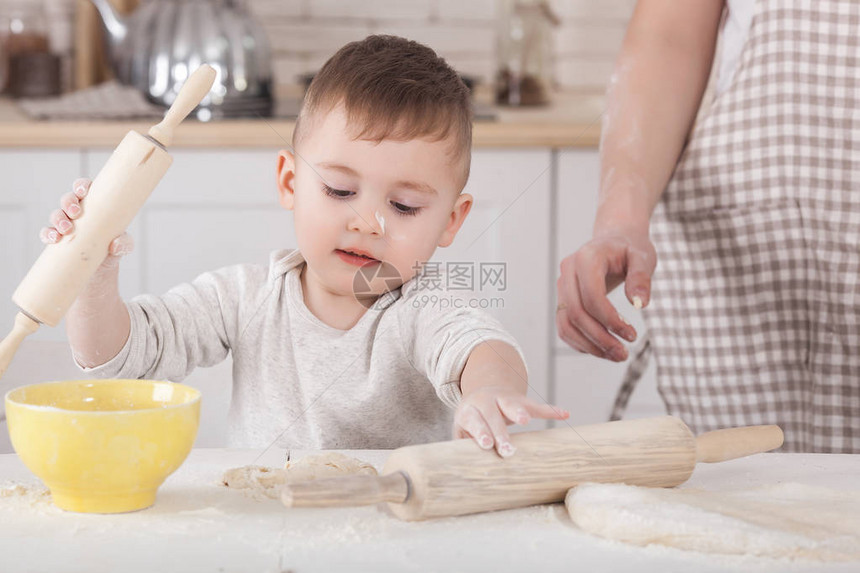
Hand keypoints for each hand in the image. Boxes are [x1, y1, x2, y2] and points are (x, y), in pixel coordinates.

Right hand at [39, 178, 132, 268]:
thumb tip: (115, 245)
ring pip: (56, 215)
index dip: (81, 186)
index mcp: (94, 206)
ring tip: (66, 229)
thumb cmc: (113, 251)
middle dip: (69, 203)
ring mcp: (64, 225)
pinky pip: (46, 233)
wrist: (100, 272)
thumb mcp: (124, 246)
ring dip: (59, 219)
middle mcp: (77, 213)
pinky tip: (54, 239)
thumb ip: (125, 243)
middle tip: (76, 213)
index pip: (85, 189)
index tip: (83, 192)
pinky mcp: (56, 241)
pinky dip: (47, 234)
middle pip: (68, 199)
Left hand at [453, 385, 568, 457]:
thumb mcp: (462, 430)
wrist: (482, 393)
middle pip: (493, 415)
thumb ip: (463, 445)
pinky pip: (536, 405)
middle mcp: (487, 401)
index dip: (480, 431)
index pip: (474, 420)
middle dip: (500, 432)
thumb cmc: (473, 420)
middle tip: (507, 450)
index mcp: (470, 410)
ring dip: (518, 412)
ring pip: (512, 404)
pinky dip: (550, 410)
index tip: (486, 444)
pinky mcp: (521, 400)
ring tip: (525, 420)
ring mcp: (504, 399)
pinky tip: (564, 414)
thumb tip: (460, 470)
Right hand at [556, 229, 655, 360]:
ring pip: (567, 323)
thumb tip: (640, 305)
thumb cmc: (630, 249)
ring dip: (589, 345)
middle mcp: (568, 271)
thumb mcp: (643, 257)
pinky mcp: (563, 299)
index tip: (632, 335)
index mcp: (586, 258)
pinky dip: (581, 342)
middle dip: (600, 338)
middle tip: (624, 354)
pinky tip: (602, 349)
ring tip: (616, 356)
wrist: (615, 241)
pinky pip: (565, 326)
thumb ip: (641, 278)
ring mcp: (562, 286)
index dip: (610, 320)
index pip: (591, 296)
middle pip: (576, 313)